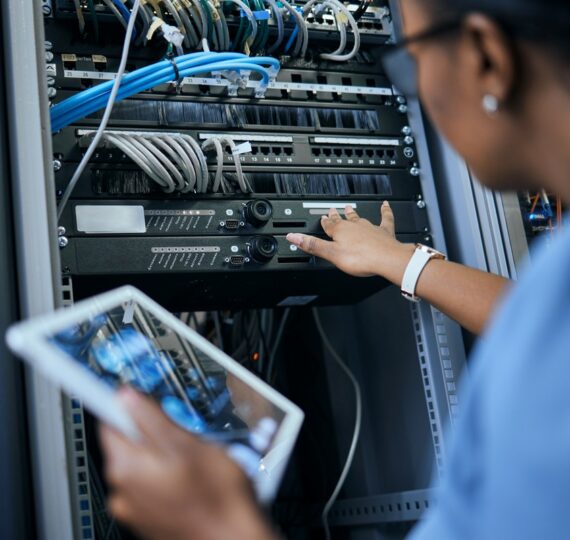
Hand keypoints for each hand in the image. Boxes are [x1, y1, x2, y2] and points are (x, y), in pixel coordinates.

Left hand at [99, 387, 276, 539]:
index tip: (128, 391)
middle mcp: (122, 489)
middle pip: (128, 442)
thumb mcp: (188, 445)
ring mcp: (135, 506)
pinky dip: (167, 477)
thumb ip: (152, 418)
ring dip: (164, 455)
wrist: (234, 539)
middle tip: (184, 433)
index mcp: (126, 467)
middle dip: (154, 432)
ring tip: (194, 461)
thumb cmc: (216, 498)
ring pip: (144, 463)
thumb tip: (127, 397)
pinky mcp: (149, 517)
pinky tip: (192, 479)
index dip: (123, 402)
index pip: (109, 420)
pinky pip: (152, 484)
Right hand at [286, 202, 414, 284]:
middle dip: (336, 216)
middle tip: (332, 210)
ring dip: (353, 214)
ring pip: (359, 218)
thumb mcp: (331, 254)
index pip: (328, 225)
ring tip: (349, 208)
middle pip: (343, 220)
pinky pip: (384, 218)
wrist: (386, 259)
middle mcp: (354, 226)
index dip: (323, 223)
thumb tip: (294, 237)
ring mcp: (370, 228)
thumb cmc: (361, 258)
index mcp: (340, 231)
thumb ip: (313, 245)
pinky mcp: (384, 232)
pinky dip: (385, 210)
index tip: (321, 218)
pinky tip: (385, 204)